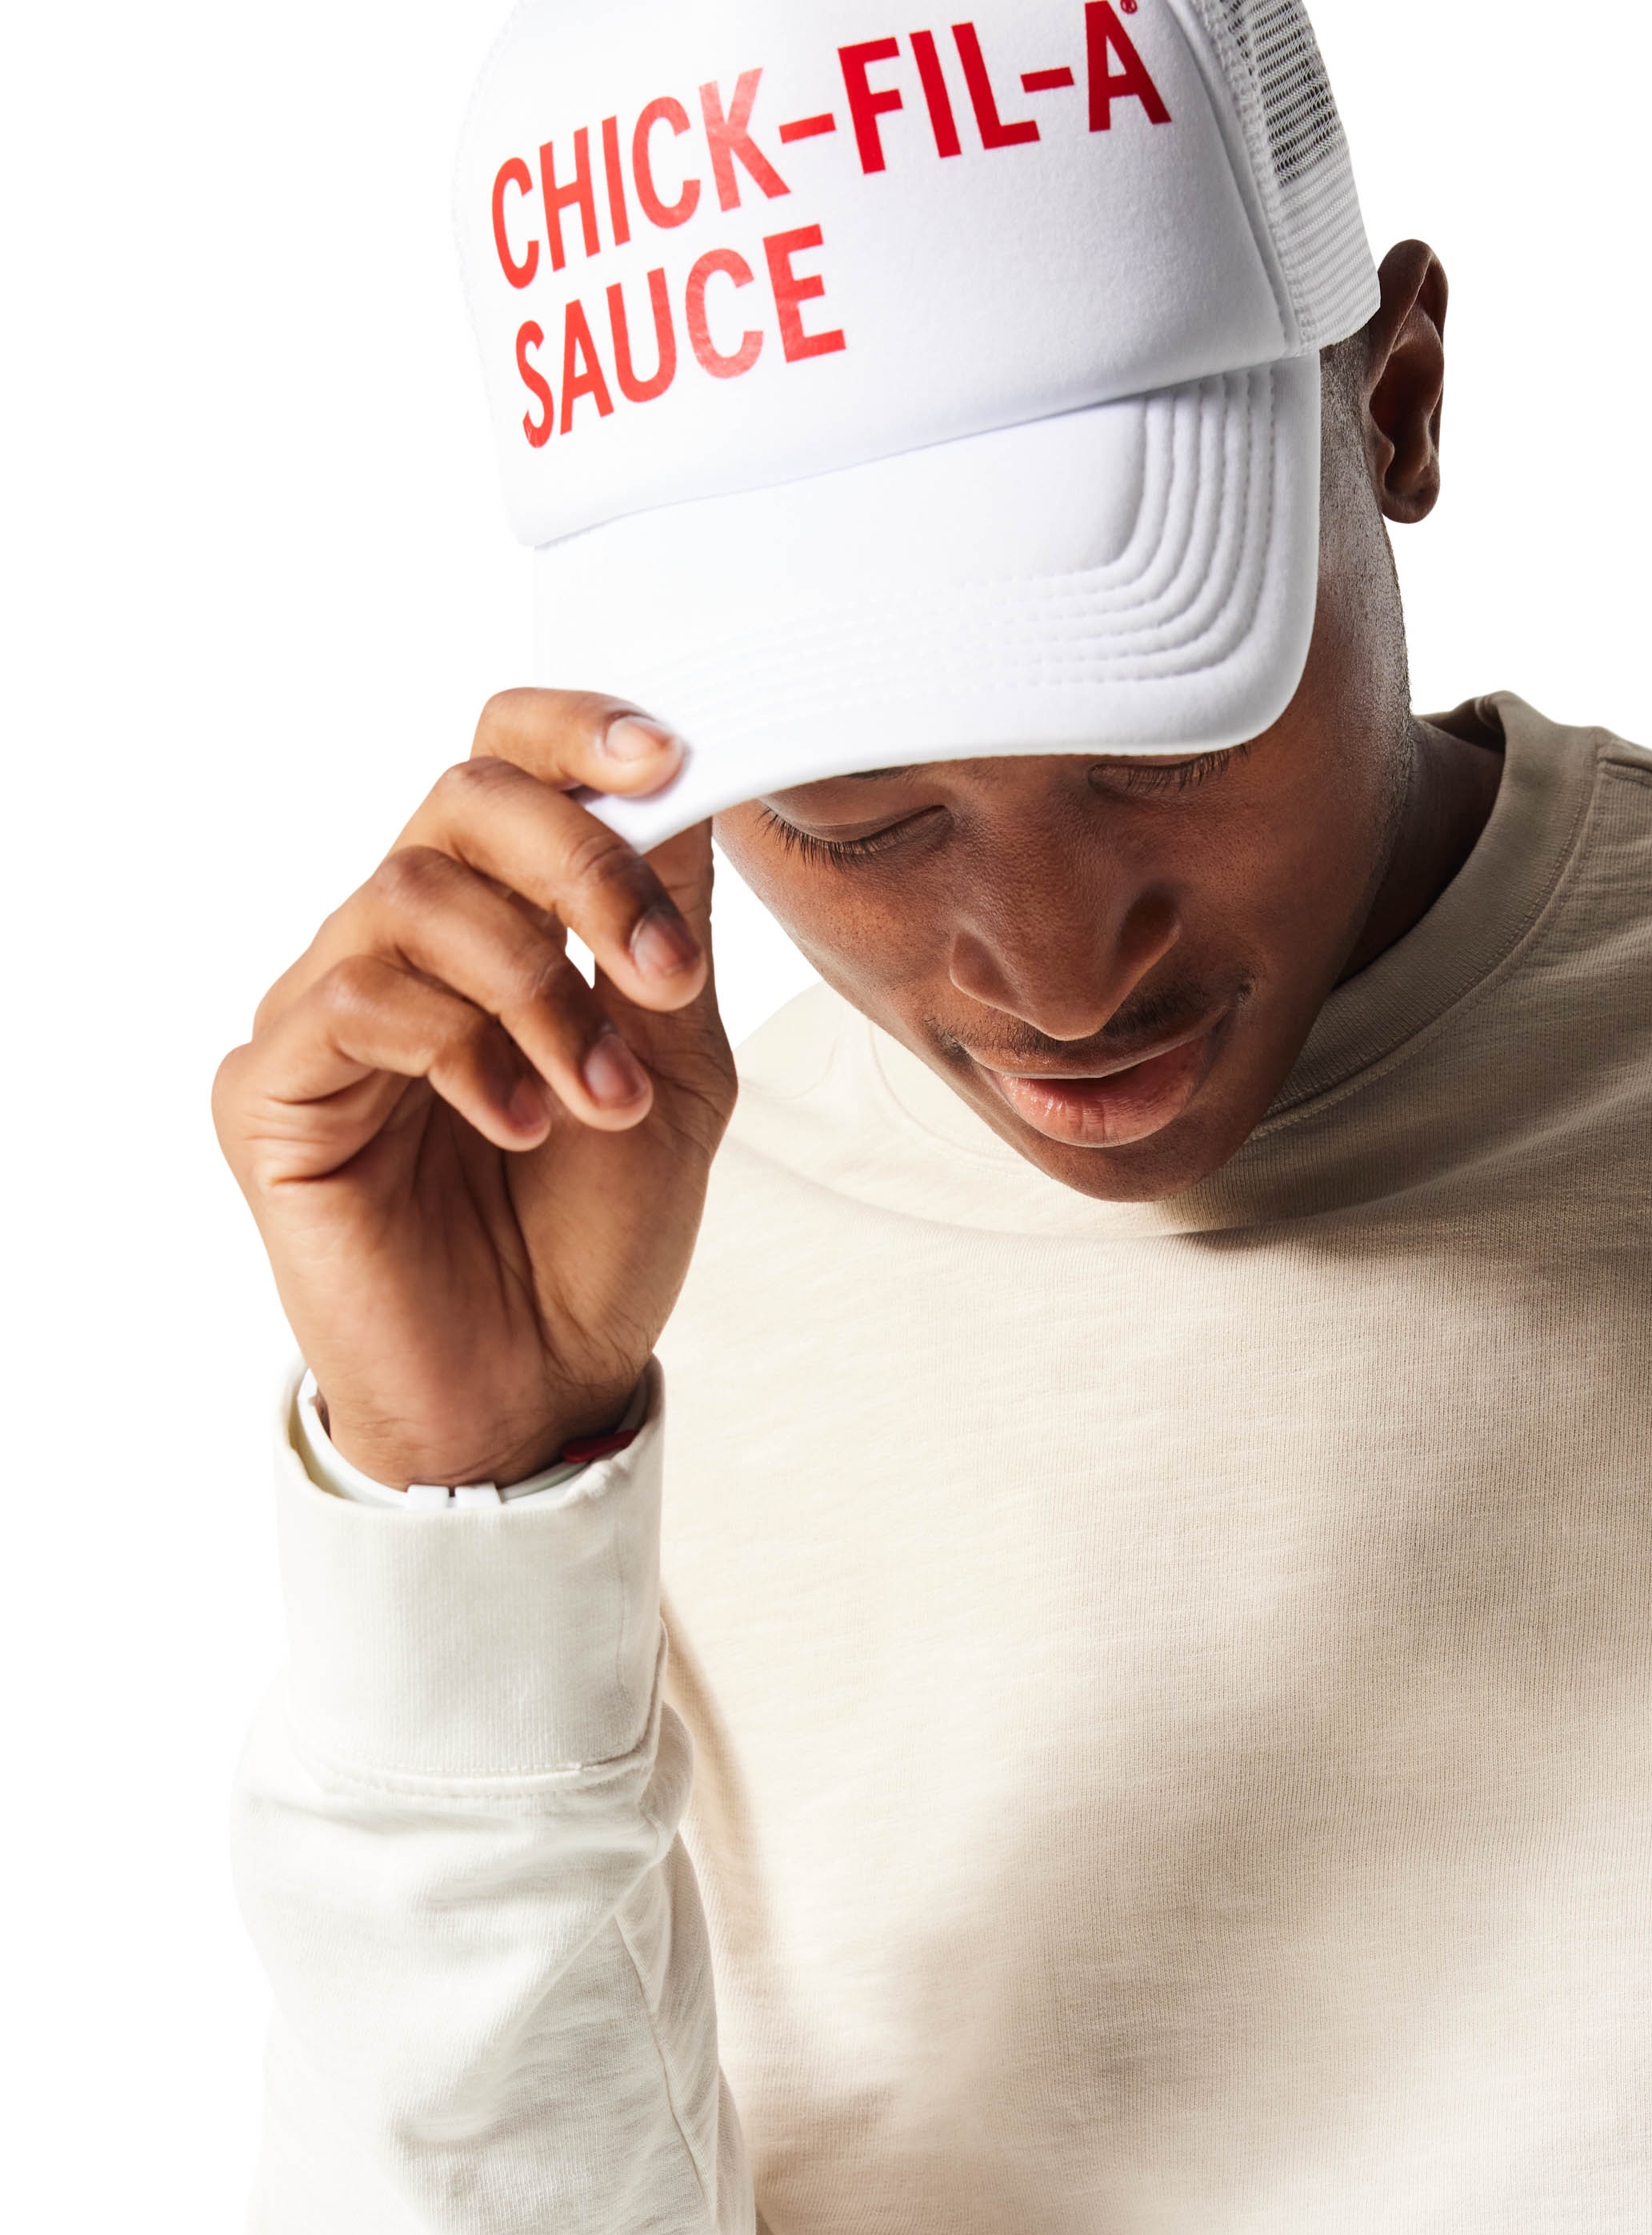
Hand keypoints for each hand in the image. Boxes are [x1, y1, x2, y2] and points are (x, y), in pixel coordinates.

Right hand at [215, 692, 735, 1488]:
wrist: (540, 1388)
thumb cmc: (594, 1240)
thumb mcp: (674, 1066)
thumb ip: (668, 927)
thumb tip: (689, 780)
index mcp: (491, 922)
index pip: (502, 761)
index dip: (576, 735)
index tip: (669, 762)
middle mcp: (396, 946)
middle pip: (463, 801)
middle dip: (585, 870)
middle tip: (660, 976)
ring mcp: (322, 1011)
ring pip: (413, 896)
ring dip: (537, 991)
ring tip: (597, 1099)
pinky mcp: (268, 1090)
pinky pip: (354, 998)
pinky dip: (460, 1048)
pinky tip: (518, 1125)